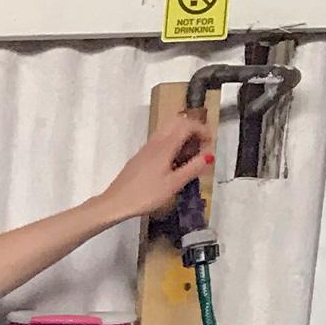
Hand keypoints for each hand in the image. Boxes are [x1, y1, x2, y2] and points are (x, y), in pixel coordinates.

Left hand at [95, 114, 213, 226]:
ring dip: (181, 136)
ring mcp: (146, 148)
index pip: (187, 125)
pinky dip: (171, 144)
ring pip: (167, 130)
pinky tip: (173, 163)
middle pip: (177, 121)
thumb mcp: (173, 184)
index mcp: (165, 146)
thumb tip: (210, 155)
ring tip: (188, 156)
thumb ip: (193, 168)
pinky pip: (160, 140)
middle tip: (200, 146)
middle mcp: (155, 141)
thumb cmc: (145, 195)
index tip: (210, 142)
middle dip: (192, 129)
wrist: (115, 203)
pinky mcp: (140, 156)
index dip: (202, 129)